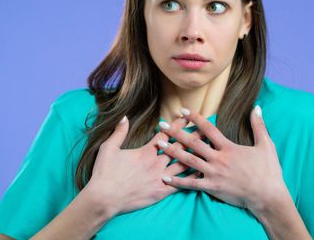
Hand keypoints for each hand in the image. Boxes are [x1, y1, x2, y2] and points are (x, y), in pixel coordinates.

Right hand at [87, 115, 204, 217]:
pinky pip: (180, 184)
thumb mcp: (108, 148)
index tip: (188, 116)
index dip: (178, 124)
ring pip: (183, 164)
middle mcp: (156, 163)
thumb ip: (119, 132)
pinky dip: (192, 179)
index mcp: (146, 152)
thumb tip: (124, 117)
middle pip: (180, 147)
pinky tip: (201, 175)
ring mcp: (160, 178)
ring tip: (209, 150)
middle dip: (194, 137)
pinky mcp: (161, 192)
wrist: (104, 198)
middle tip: (206, 129)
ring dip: (196, 156)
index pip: (166, 134)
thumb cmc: (104, 173)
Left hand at [157, 106, 287, 212]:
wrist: (268, 196)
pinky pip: (191, 184)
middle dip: (176, 133)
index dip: (195, 118)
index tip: (184, 111)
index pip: (208, 129)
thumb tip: (257, 108)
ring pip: (189, 161)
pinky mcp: (212, 188)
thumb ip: (259, 126)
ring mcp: (214, 174)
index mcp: (229, 148)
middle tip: (161, 126)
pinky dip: (178, 181)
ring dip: (173, 152)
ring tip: (159, 145)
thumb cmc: (268, 171)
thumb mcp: (266, 145)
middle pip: (193, 143)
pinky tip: (165, 177)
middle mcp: (219, 159)